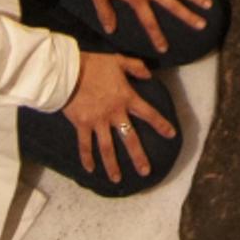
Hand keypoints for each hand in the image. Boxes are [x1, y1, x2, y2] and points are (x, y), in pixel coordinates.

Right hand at [64, 51, 177, 180]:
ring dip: (112, 164)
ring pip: (107, 147)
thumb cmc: (92, 64)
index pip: (148, 113)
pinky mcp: (81, 124)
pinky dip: (87, 157)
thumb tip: (149, 74)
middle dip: (138, 156)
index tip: (171, 135)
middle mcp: (113, 113)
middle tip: (145, 172)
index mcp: (125, 97)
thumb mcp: (117, 60)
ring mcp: (97, 121)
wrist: (67, 70)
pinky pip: (84, 144)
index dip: (161, 124)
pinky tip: (90, 169)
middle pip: (129, 138)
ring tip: (117, 179)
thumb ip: (135, 67)